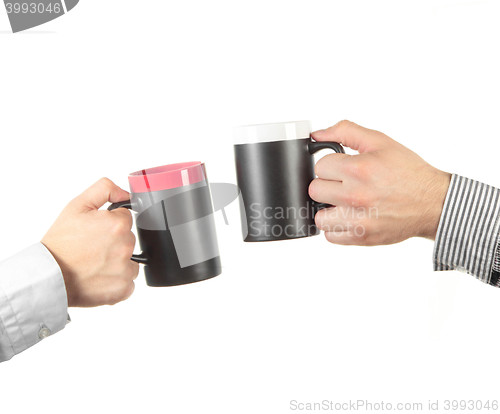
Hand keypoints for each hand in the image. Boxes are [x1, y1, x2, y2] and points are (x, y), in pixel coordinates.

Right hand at [42, 178, 138, 306]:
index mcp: (118, 225)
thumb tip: (125, 193)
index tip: (96, 232)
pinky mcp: (123, 289)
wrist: (48, 275)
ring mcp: (125, 270)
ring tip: (95, 263)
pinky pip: (127, 282)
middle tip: (92, 248)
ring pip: (130, 261)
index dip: (110, 223)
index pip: (126, 219)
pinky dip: (116, 281)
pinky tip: (99, 277)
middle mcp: (125, 247)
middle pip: (129, 240)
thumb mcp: (77, 206)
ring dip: (117, 262)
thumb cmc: (60, 243)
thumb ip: (104, 190)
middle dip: (114, 242)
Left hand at [309, 120, 450, 245]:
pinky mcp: (362, 237)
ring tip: (344, 203)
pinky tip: (350, 217)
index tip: (342, 168)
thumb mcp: (380, 142)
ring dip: (328, 210)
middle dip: (327, 185)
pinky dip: (337, 228)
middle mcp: (356, 196)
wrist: (434, 202)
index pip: (319, 167)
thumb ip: (345, 131)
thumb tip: (317, 134)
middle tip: (343, 185)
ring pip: (319, 217)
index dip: (330, 165)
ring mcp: (358, 220)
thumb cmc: (409, 173)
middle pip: (315, 191)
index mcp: (359, 169)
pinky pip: (330, 236)